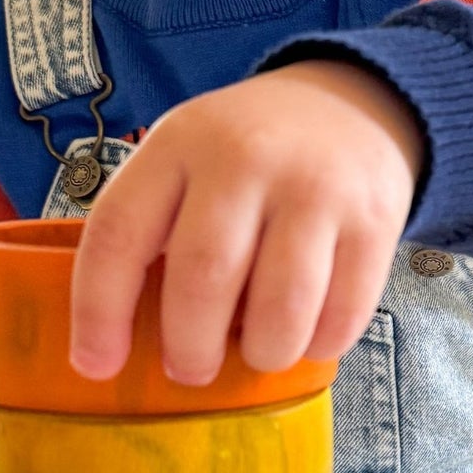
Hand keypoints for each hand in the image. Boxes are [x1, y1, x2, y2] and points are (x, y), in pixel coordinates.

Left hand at [68, 61, 424, 384]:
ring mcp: (317, 188)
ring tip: (256, 355)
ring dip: (262, 355)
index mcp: (182, 142)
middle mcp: (248, 158)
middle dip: (190, 348)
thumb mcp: (187, 156)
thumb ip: (154, 225)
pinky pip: (343, 314)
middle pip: (204, 277)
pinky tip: (307, 334)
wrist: (353, 104)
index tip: (98, 366)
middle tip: (192, 369)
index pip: (121, 233)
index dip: (99, 312)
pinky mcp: (375, 221)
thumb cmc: (252, 151)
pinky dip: (319, 345)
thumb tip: (123, 340)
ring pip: (280, 308)